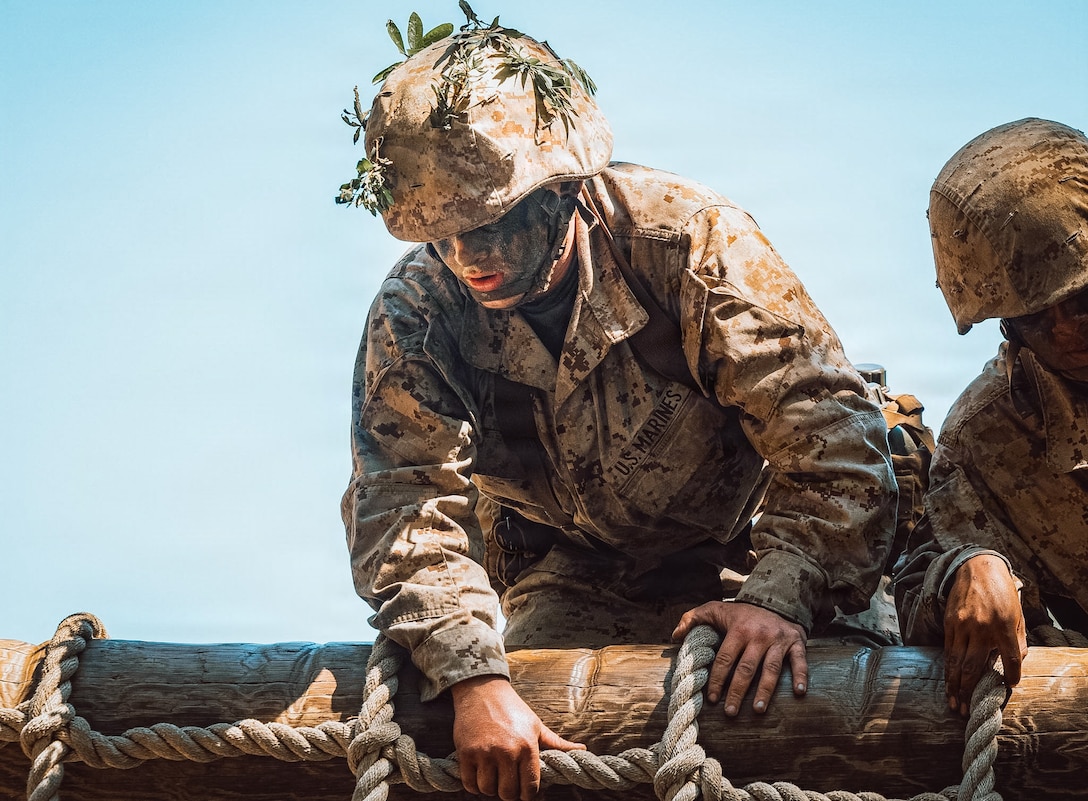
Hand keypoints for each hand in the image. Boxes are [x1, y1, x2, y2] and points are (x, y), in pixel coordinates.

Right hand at [450, 675, 584, 800]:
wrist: (482, 689)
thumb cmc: (512, 708)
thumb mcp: (536, 725)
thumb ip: (557, 743)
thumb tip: (582, 749)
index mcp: (527, 746)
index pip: (530, 787)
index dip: (528, 794)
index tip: (525, 790)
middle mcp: (506, 751)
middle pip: (508, 793)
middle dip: (509, 792)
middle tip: (508, 783)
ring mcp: (485, 753)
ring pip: (488, 789)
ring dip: (491, 788)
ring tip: (494, 778)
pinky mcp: (466, 752)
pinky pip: (469, 783)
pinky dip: (474, 785)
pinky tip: (480, 775)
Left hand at [672, 601, 806, 715]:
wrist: (776, 601)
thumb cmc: (741, 613)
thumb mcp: (714, 609)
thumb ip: (692, 619)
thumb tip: (674, 636)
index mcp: (738, 629)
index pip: (725, 658)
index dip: (718, 679)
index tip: (712, 699)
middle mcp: (759, 635)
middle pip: (747, 668)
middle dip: (737, 691)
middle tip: (729, 712)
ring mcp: (778, 640)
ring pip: (771, 669)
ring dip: (764, 691)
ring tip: (757, 710)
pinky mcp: (796, 642)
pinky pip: (800, 661)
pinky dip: (801, 676)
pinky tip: (799, 693)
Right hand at [943, 554, 1026, 715]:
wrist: (976, 567)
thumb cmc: (1001, 592)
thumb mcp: (1017, 615)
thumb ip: (1016, 641)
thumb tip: (1013, 665)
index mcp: (1003, 626)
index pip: (1010, 659)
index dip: (1010, 677)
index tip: (1008, 687)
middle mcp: (981, 628)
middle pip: (974, 667)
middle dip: (970, 691)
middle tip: (966, 710)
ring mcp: (962, 626)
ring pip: (956, 662)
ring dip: (955, 685)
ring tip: (954, 703)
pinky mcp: (949, 623)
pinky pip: (948, 650)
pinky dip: (948, 669)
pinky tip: (948, 681)